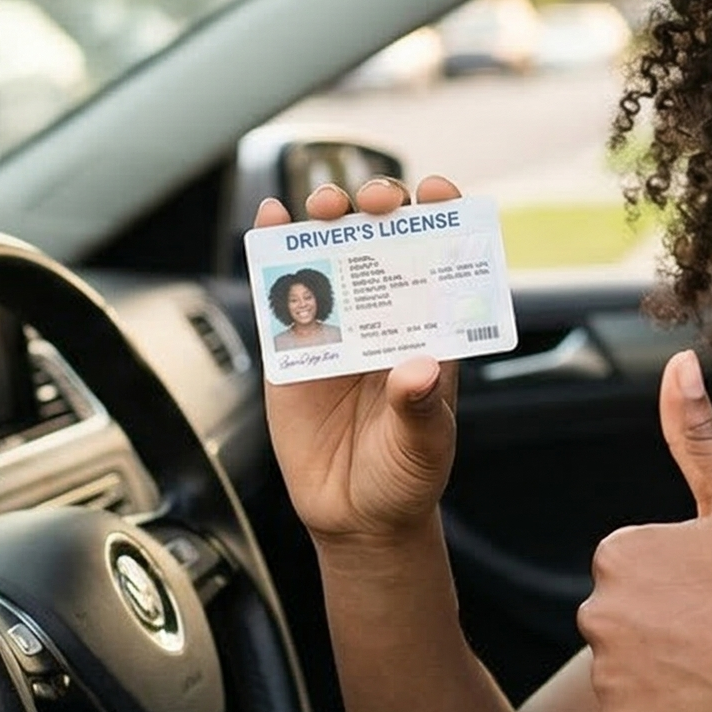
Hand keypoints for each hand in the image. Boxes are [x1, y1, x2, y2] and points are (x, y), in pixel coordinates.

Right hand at [256, 175, 464, 547]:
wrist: (354, 517)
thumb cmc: (406, 476)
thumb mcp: (425, 446)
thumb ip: (422, 407)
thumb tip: (419, 369)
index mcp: (430, 330)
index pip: (442, 259)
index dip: (442, 218)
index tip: (436, 194)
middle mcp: (384, 318)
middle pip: (383, 243)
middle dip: (379, 208)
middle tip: (374, 202)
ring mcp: (336, 328)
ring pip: (330, 255)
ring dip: (326, 219)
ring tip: (324, 206)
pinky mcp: (291, 348)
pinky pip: (281, 293)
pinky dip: (272, 252)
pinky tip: (269, 220)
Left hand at [580, 351, 711, 711]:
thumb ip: (697, 435)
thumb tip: (677, 363)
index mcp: (620, 553)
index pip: (636, 576)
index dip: (686, 590)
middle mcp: (599, 612)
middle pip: (627, 624)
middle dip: (669, 632)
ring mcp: (610, 675)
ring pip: (630, 673)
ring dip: (666, 677)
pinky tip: (710, 708)